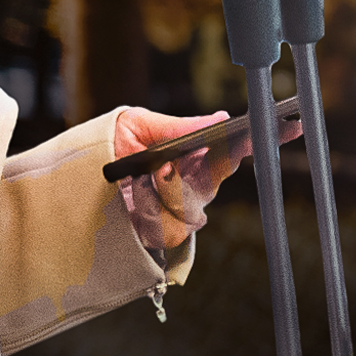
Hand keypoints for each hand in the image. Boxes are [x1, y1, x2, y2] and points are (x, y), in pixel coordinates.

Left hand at [110, 106, 302, 249]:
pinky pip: (170, 227)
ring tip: (135, 182)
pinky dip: (148, 210)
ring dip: (161, 191)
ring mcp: (181, 213)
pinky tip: (131, 201)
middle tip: (164, 165)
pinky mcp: (162, 237)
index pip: (235, 149)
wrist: (67, 183)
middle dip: (192, 170)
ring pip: (194, 205)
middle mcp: (193, 186)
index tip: (288, 126)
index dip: (262, 139)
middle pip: (217, 178)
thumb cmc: (103, 149)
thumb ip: (177, 126)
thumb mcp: (135, 126)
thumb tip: (222, 119)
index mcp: (192, 157)